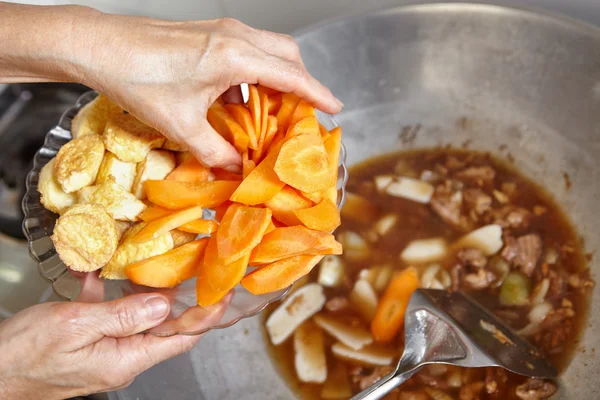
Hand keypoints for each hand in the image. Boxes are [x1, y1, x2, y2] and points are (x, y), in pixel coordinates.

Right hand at [0, 293, 228, 398]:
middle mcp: (122, 358)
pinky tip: (100, 274)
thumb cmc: (24, 354)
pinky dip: (110, 295)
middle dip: (184, 301)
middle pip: (165, 328)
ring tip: (161, 266)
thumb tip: (164, 306)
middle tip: (199, 273)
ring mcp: (107, 351)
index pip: (180, 339)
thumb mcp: (76, 326)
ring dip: (150, 293)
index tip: (224, 295)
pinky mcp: (90, 343)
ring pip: (141, 319)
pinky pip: (110, 317)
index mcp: (125, 359)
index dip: (205, 318)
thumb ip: (123, 315)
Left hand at [77, 13, 342, 167]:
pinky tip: (237, 102)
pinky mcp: (207, 34)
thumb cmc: (137, 79)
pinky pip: (245, 52)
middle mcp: (234, 37)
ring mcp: (221, 31)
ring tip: (271, 112)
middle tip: (301, 113)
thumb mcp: (181, 125)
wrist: (99, 46)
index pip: (291, 75)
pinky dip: (252, 75)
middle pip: (287, 54)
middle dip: (301, 81)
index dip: (317, 93)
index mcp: (235, 56)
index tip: (335, 108)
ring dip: (275, 77)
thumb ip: (216, 151)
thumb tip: (237, 167)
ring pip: (267, 50)